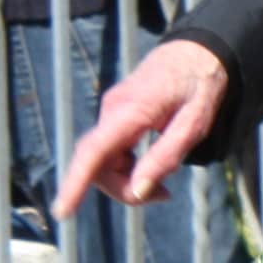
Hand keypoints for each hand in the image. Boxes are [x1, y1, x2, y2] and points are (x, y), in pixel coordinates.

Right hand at [54, 36, 228, 213]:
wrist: (197, 51)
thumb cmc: (200, 87)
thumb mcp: (193, 125)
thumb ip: (164, 158)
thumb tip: (137, 191)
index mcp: (132, 109)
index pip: (94, 150)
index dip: (75, 183)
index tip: (62, 211)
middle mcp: (112, 109)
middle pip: (97, 164)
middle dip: (122, 188)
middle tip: (163, 195)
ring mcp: (110, 110)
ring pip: (104, 161)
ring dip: (127, 180)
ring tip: (164, 183)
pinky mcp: (115, 115)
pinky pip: (111, 151)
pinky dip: (128, 167)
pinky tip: (152, 167)